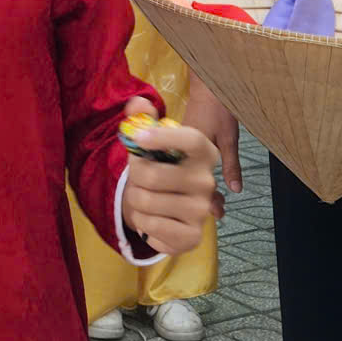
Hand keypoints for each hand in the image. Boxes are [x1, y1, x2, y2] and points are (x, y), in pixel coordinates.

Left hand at [120, 120, 219, 256]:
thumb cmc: (160, 168)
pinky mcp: (192, 236)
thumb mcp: (152, 141)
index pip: (190, 139)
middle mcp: (208, 181)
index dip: (162, 137)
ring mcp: (201, 211)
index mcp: (204, 153)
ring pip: (145, 202)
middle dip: (133, 176)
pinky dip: (141, 223)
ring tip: (144, 198)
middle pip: (152, 175)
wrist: (168, 208)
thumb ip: (143, 118)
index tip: (137, 138)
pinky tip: (152, 218)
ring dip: (134, 200)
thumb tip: (137, 104)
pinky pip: (149, 227)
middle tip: (137, 178)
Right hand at [184, 76, 241, 201]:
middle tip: (218, 212)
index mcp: (191, 152)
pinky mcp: (175, 146)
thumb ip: (231, 164)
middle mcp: (179, 152)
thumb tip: (236, 189)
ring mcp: (175, 149)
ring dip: (195, 190)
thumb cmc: (218, 110)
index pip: (196, 184)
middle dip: (202, 199)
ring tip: (212, 203)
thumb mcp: (228, 138)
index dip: (208, 201)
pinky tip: (199, 186)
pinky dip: (189, 178)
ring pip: (181, 177)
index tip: (219, 213)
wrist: (207, 87)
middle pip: (187, 184)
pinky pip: (180, 167)